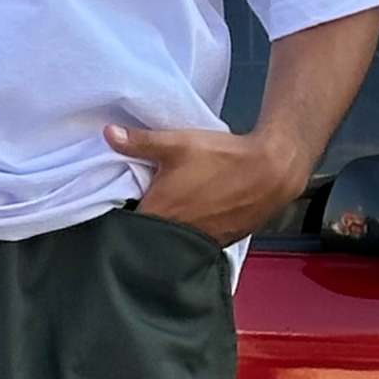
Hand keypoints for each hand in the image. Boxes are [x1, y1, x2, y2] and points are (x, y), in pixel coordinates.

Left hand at [104, 121, 310, 245]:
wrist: (270, 172)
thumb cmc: (223, 158)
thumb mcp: (178, 143)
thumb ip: (140, 142)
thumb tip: (108, 134)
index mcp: (158, 214)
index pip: (125, 227)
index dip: (119, 218)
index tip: (118, 205)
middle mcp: (174, 236)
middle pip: (146, 238)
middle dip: (142, 225)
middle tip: (143, 205)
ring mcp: (196, 244)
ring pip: (170, 243)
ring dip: (165, 231)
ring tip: (169, 211)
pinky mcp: (216, 245)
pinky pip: (192, 244)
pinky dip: (187, 234)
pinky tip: (192, 217)